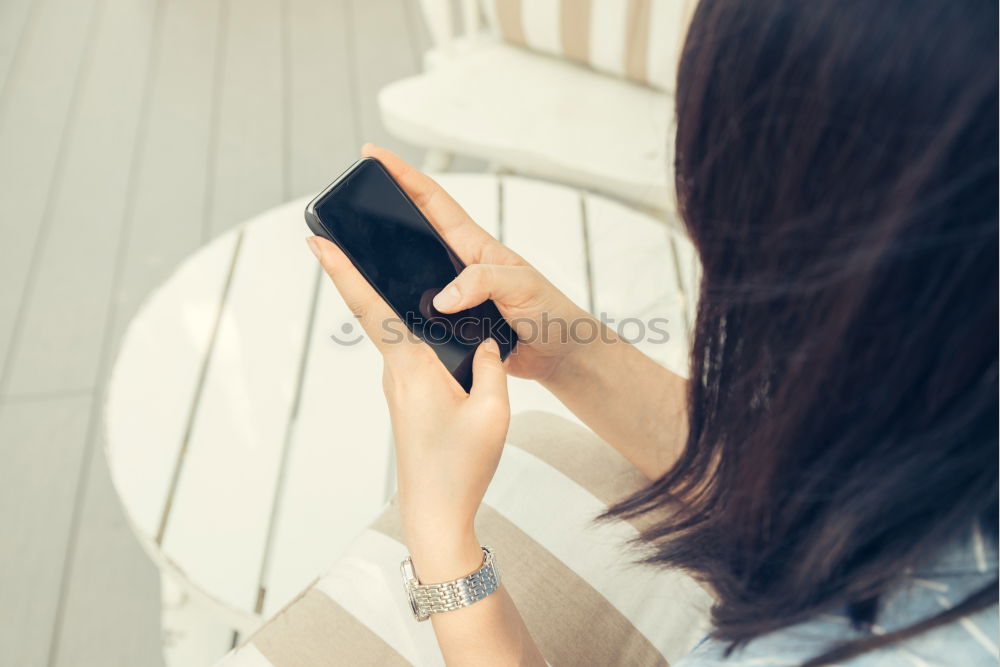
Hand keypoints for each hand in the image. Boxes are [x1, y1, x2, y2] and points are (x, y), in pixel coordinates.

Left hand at [308, 220, 508, 581]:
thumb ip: (493, 367)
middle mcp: (397, 372)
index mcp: (412, 368)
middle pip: (377, 312)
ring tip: (401, 269)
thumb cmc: (461, 467)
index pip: (371, 308)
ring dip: (393, 303)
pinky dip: (415, 332)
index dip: (343, 271)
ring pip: (396, 334)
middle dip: (362, 272)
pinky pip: (408, 354)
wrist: (436, 513)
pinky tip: (434, 326)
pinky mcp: (406, 399)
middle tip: (350, 233)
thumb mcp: (493, 412)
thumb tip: (487, 341)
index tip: (317, 241)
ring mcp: (398, 387)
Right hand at [358, 144, 603, 383]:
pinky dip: (397, 302)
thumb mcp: (522, 286)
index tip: (375, 154)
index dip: (404, 175)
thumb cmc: (551, 313)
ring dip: (385, 258)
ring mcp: (455, 292)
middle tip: (353, 190)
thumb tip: (444, 296)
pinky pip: (417, 307)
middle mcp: (460, 264)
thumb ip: (484, 282)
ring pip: (411, 269)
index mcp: (475, 246)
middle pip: (414, 229)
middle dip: (383, 205)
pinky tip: (378, 302)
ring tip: (353, 243)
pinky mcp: (452, 321)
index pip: (433, 201)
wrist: (559, 354)